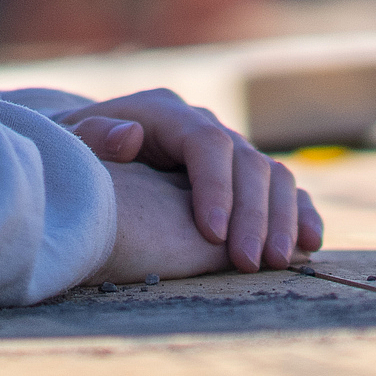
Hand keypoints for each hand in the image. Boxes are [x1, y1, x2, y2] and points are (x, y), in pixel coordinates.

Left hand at [59, 88, 323, 271]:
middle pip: (247, 162)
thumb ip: (91, 138)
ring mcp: (226, 152)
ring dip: (282, 219)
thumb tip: (128, 136)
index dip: (216, 187)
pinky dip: (300, 214)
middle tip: (248, 263)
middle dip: (252, 215)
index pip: (206, 142)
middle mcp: (203, 127)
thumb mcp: (64, 141)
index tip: (211, 234)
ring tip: (279, 263)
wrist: (80, 151)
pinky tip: (310, 245)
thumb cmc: (68, 153)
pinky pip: (281, 190)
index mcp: (164, 112)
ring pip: (272, 176)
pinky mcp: (238, 178)